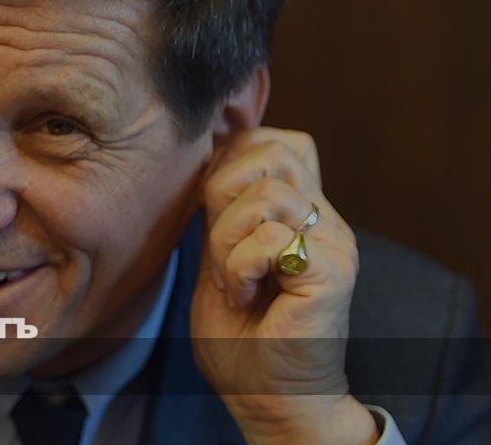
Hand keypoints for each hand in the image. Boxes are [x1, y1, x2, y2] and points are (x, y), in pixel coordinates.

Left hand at [190, 127, 378, 443]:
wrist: (269, 396)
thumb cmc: (241, 334)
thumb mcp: (218, 256)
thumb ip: (221, 211)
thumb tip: (204, 165)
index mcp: (299, 211)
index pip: (275, 141)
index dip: (230, 161)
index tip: (209, 213)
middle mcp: (323, 219)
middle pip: (270, 150)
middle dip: (221, 193)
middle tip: (219, 249)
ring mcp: (333, 243)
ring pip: (266, 192)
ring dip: (226, 238)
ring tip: (232, 279)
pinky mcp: (331, 273)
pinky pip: (272, 237)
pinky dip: (239, 266)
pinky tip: (245, 295)